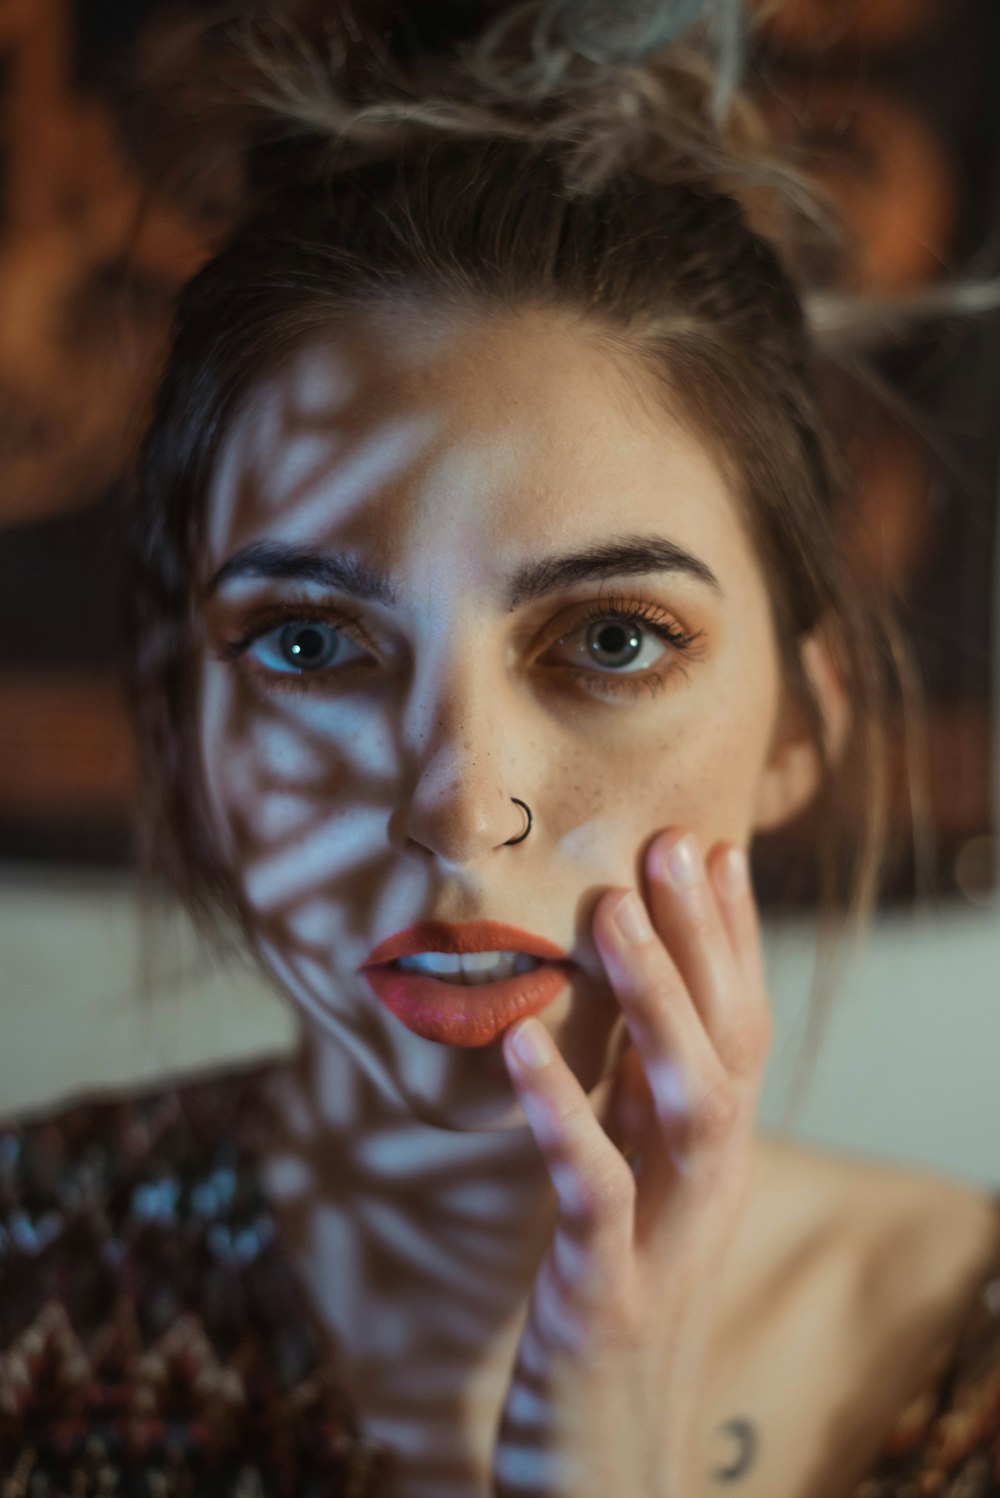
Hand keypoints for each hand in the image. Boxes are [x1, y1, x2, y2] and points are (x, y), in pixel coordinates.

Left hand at [492, 830, 772, 1497]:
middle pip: (728, 1047)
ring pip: (688, 1105)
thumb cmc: (613, 1315)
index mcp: (710, 1163)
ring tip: (613, 911)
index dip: (734, 940)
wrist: (607, 1473)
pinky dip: (562, 1110)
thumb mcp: (635, 1199)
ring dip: (656, 1003)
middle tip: (673, 843)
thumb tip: (604, 1016)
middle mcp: (707, 1190)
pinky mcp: (604, 1295)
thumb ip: (632, 1113)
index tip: (714, 846)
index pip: (741, 1032)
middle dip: (705, 941)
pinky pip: (592, 1190)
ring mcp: (664, 1242)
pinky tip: (520, 1040)